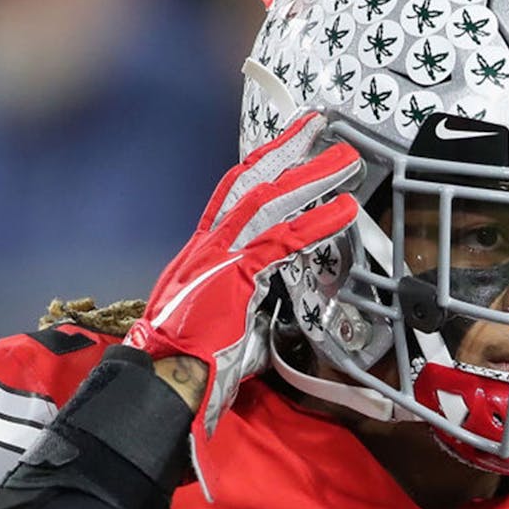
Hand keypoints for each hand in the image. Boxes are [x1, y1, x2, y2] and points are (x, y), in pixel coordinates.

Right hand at [125, 113, 360, 474]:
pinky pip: (281, 240)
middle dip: (286, 151)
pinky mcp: (234, 276)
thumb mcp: (229, 325)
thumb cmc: (191, 364)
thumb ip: (251, 307)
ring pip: (269, 202)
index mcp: (203, 255)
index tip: (286, 148)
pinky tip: (344, 209)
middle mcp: (207, 246)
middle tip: (318, 126)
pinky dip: (316, 222)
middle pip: (250, 183)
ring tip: (345, 160)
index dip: (262, 168)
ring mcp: (218, 258)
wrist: (163, 383)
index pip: (234, 197)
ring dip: (311, 177)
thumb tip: (272, 310)